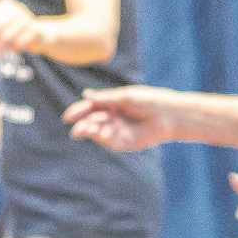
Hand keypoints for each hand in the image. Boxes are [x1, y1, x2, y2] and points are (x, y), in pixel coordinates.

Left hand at [0, 0, 42, 56]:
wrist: (41, 34)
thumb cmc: (16, 29)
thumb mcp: (0, 24)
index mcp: (6, 5)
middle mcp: (16, 10)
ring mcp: (27, 19)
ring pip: (5, 36)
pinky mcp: (35, 30)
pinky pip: (18, 42)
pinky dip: (12, 49)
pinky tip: (10, 52)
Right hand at [64, 85, 179, 150]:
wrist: (169, 116)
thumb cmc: (150, 101)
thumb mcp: (125, 97)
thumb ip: (106, 99)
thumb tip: (86, 95)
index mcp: (112, 104)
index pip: (90, 107)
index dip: (78, 112)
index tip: (67, 117)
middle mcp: (113, 117)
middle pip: (92, 121)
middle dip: (83, 124)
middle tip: (76, 127)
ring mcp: (118, 130)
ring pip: (98, 132)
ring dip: (90, 131)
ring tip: (86, 130)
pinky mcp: (125, 143)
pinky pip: (109, 141)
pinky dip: (103, 138)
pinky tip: (103, 133)